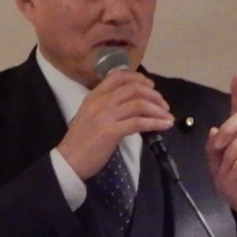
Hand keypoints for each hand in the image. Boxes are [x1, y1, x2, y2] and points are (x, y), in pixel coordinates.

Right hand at [57, 65, 172, 179]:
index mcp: (94, 95)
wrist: (69, 160)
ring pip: (139, 104)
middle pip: (134, 88)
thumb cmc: (81, 141)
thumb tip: (132, 104)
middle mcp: (100, 101)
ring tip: (167, 116)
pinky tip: (164, 125)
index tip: (151, 87)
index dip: (138, 78)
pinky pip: (139, 123)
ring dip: (158, 109)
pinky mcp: (112, 131)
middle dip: (154, 95)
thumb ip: (107, 106)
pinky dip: (155, 123)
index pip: (118, 76)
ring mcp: (106, 115)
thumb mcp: (91, 115)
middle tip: (164, 105)